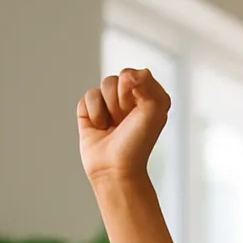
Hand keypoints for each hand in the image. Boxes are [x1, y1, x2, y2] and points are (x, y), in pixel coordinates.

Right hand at [78, 68, 171, 184]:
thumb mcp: (154, 111)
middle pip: (118, 78)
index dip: (134, 91)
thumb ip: (147, 84)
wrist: (115, 168)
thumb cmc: (138, 143)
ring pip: (103, 85)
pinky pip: (88, 96)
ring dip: (107, 108)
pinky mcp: (91, 111)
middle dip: (120, 101)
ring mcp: (111, 104)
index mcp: (151, 97)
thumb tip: (127, 74)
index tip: (138, 111)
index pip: (137, 74)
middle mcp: (132, 98)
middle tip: (124, 121)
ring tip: (112, 126)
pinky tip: (99, 127)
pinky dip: (93, 113)